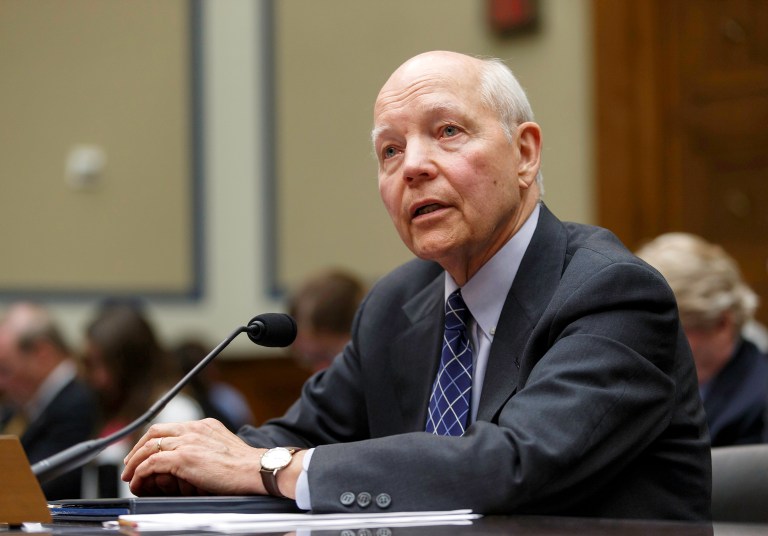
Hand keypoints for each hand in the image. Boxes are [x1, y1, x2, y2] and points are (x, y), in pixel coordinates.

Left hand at [121, 418, 267, 496]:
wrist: (257, 469)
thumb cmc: (247, 466)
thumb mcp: (226, 448)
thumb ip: (210, 448)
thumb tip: (200, 461)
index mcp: (205, 425)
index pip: (170, 427)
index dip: (153, 439)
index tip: (147, 451)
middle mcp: (195, 429)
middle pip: (155, 432)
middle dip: (138, 447)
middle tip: (131, 463)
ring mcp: (188, 441)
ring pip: (149, 446)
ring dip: (134, 462)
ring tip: (129, 475)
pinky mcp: (184, 458)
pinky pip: (151, 463)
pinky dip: (140, 473)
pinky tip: (138, 482)